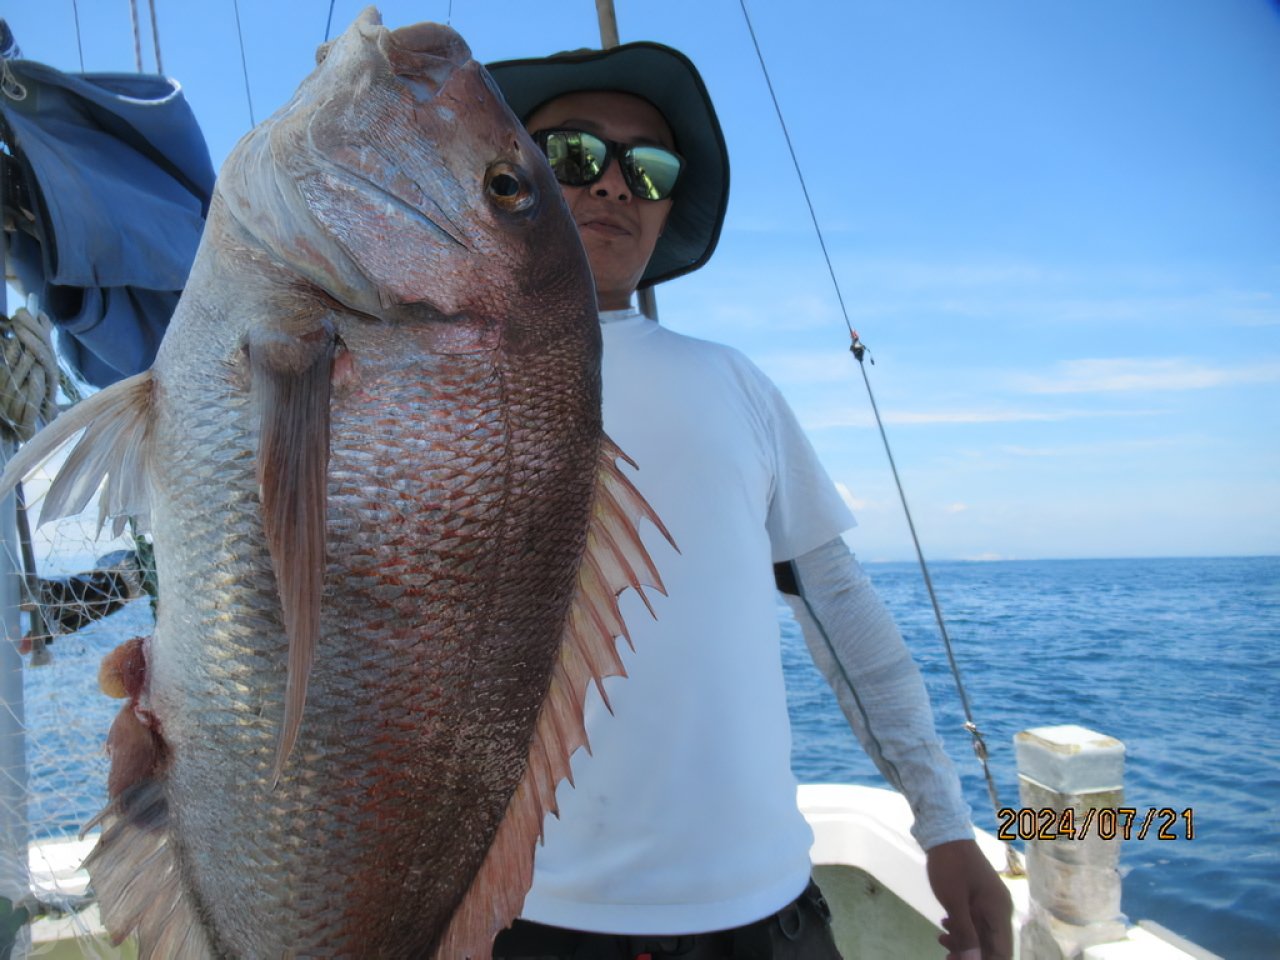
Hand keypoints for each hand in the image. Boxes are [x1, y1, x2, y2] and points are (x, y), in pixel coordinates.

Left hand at [925, 838, 1012, 959]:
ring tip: (941, 939)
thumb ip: (965, 935)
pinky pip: (975, 921)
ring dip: (964, 942)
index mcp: (998, 912)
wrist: (945, 833)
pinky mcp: (979, 897)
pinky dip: (962, 928)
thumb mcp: (954, 903)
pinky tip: (945, 925)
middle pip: (992, 945)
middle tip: (947, 957)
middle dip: (972, 955)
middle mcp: (999, 909)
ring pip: (982, 934)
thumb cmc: (950, 867)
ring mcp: (990, 902)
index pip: (1003, 952)